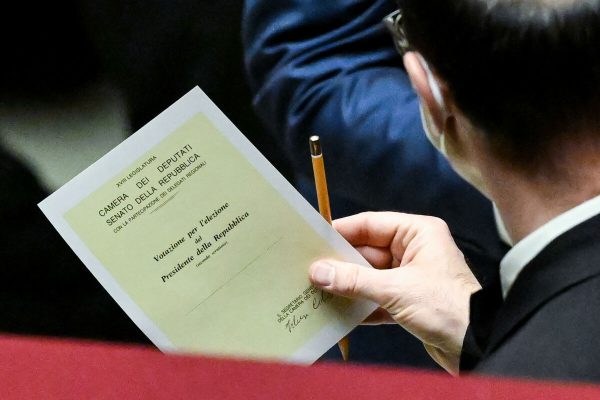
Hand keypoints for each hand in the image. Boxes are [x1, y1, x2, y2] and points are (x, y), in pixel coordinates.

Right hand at [309, 212, 480, 374]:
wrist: (478, 347)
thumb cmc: (447, 307)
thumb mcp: (395, 289)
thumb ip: (354, 280)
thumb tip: (319, 272)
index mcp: (418, 233)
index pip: (371, 224)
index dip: (342, 230)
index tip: (315, 238)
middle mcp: (415, 251)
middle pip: (367, 251)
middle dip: (341, 263)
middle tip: (310, 269)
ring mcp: (411, 277)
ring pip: (370, 276)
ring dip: (347, 285)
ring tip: (317, 289)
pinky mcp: (409, 302)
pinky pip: (376, 298)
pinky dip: (360, 305)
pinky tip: (338, 311)